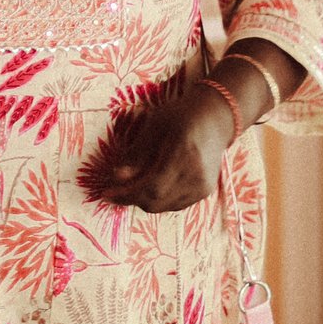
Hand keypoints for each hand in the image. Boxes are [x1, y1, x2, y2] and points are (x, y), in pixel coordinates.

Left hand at [89, 79, 237, 214]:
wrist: (215, 119)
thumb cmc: (182, 117)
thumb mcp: (154, 126)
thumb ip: (136, 153)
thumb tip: (116, 177)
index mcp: (184, 155)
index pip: (152, 188)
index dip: (127, 195)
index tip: (107, 193)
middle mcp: (197, 176)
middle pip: (157, 202)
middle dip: (131, 200)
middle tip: (113, 192)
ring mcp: (203, 187)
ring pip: (165, 206)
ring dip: (144, 201)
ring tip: (129, 189)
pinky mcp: (204, 192)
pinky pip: (175, 204)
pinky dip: (158, 200)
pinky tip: (147, 188)